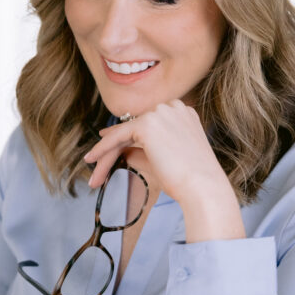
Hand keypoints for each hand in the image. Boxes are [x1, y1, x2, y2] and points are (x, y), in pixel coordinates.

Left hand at [83, 101, 244, 241]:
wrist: (202, 187)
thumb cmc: (188, 180)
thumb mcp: (164, 160)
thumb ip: (142, 150)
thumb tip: (121, 150)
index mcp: (183, 113)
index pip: (147, 123)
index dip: (126, 135)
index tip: (109, 144)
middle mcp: (173, 108)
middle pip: (134, 128)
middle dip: (114, 148)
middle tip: (97, 167)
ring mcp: (161, 113)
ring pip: (124, 133)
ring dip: (106, 155)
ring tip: (95, 176)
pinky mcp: (147, 124)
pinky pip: (118, 136)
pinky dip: (103, 148)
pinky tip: (92, 159)